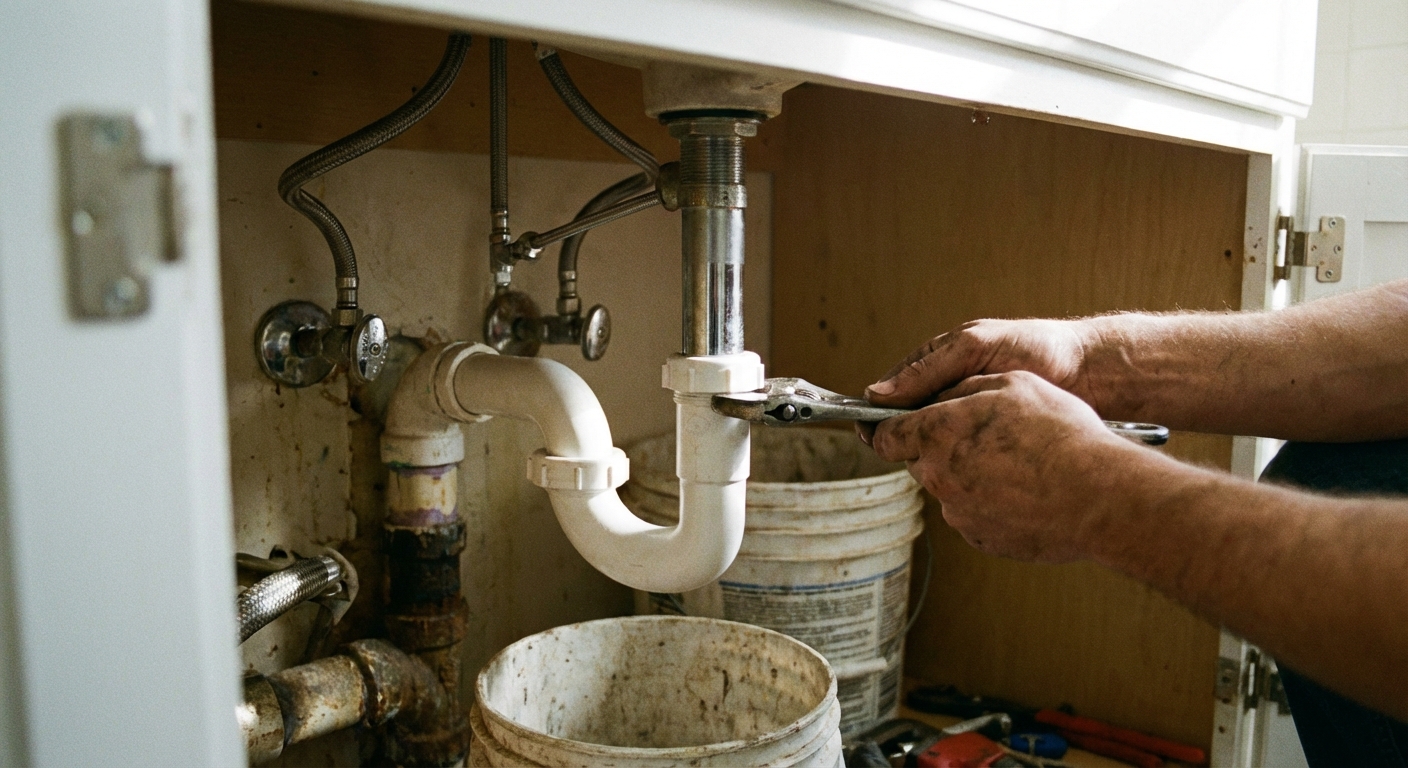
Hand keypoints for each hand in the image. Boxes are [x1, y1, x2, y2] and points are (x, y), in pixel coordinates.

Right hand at [858, 318, 1094, 445]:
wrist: (1092, 373)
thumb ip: (929, 368)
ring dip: (935, 454)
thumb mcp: (977, 347)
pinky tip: (965, 472)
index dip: (877, 414)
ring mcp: (969, 417)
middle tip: (912, 451)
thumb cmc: (1038, 348)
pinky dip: (959, 465)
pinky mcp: (991, 441)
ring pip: (934, 444)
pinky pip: (963, 457)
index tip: (868, 434)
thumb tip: (878, 393)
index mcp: (937, 364)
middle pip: (909, 424)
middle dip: (908, 438)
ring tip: (943, 461)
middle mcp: (948, 393)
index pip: (892, 393)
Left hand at [871, 371, 1138, 562]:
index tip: (886, 425)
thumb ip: (963, 389)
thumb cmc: (1060, 433)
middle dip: (937, 447)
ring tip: (1015, 464)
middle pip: (920, 461)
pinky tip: (1025, 491)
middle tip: (978, 436)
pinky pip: (975, 514)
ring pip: (950, 488)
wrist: (1099, 496)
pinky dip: (991, 502)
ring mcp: (959, 512)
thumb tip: (940, 397)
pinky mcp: (981, 538)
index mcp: (937, 434)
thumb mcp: (1011, 384)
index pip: (885, 435)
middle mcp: (938, 476)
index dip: (885, 428)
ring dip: (969, 475)